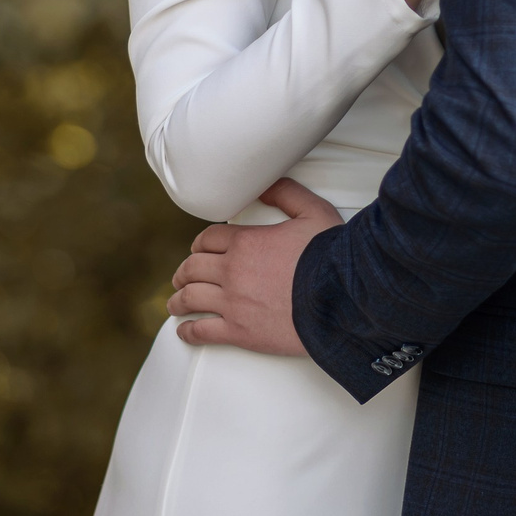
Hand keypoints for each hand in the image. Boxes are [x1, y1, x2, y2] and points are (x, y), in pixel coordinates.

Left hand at [168, 179, 341, 356]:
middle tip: (181, 278)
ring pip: (191, 298)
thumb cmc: (330, 256)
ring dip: (178, 300)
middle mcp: (232, 271)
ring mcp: (233, 303)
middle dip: (184, 272)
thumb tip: (266, 183)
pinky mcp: (240, 332)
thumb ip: (287, 193)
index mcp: (246, 243)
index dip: (200, 244)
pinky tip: (183, 331)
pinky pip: (202, 331)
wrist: (340, 299)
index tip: (197, 251)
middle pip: (193, 268)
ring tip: (175, 304)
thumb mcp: (314, 212)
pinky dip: (187, 331)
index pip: (208, 240)